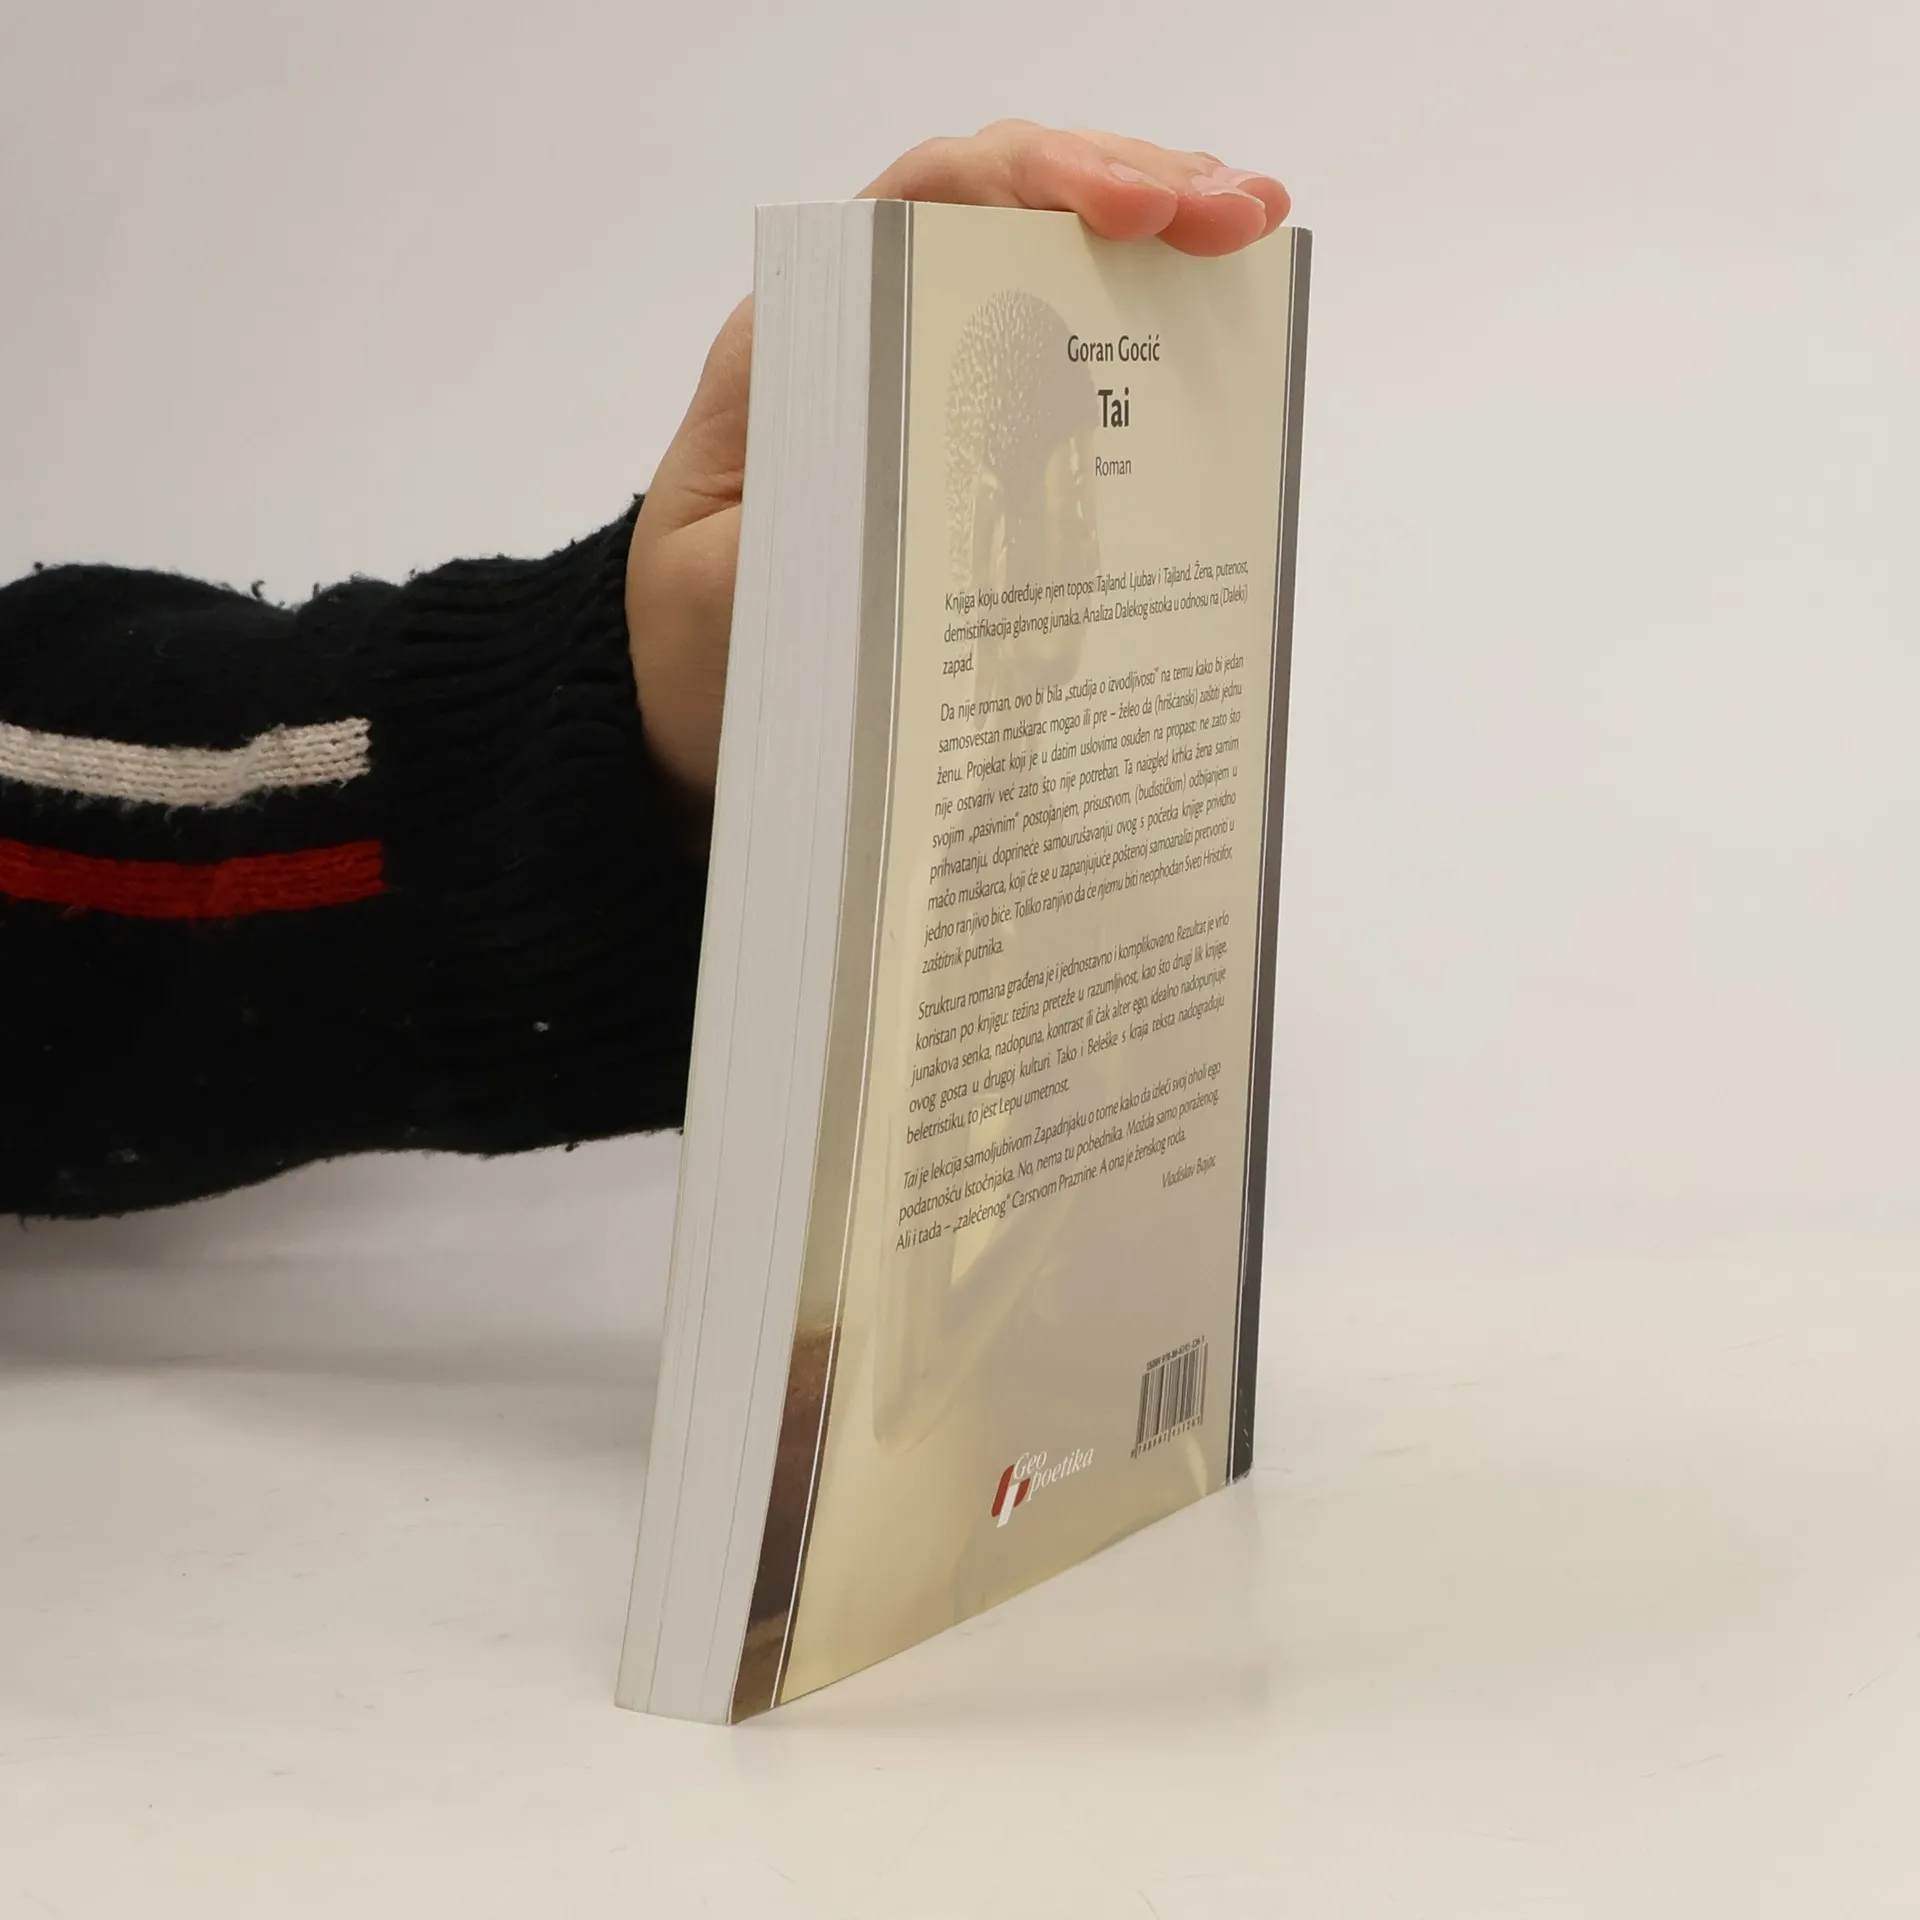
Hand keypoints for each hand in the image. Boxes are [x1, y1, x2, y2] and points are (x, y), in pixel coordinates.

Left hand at [624, 121, 1290, 820]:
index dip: (1038, 181)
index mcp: (798, 344)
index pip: (921, 204)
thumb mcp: (729, 596)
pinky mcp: (965, 431)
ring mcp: (922, 375)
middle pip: (1004, 206)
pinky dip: (1140, 320)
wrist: (692, 702)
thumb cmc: (701, 647)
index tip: (1135, 214)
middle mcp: (865, 333)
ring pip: (1043, 260)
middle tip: (1238, 216)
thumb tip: (932, 480)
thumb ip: (809, 530)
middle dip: (1132, 187)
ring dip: (1156, 237)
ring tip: (1252, 230)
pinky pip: (1058, 348)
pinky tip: (1213, 314)